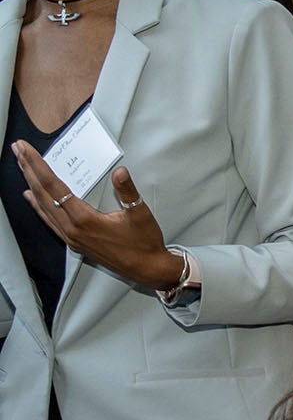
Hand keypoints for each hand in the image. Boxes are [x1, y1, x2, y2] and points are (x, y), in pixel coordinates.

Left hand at [11, 151, 178, 290]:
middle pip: (43, 194)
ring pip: (43, 206)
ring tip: (21, 166)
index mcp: (85, 219)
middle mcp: (72, 229)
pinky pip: (49, 220)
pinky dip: (37, 206)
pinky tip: (31, 197)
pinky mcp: (74, 243)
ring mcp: (71, 237)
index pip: (54, 186)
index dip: (38, 165)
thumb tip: (120, 172)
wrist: (148, 270)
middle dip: (28, 169)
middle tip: (17, 150)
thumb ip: (128, 191)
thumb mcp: (140, 214)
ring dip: (30, 184)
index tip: (26, 149)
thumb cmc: (145, 243)